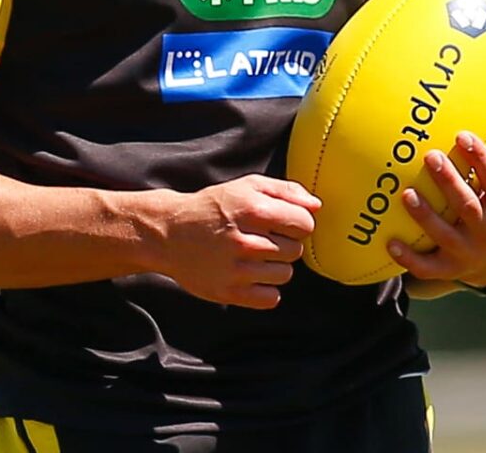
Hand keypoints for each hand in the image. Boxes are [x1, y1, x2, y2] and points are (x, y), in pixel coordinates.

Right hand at [151, 176, 320, 309]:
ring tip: (254, 257)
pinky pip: (271, 298)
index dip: (298, 223)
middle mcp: (245, 240)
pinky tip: (250, 275)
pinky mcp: (229, 292)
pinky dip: (265, 289)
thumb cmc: (213, 207)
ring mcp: (236, 269)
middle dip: (285, 244)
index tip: (283, 223)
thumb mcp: (246, 186)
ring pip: (285, 275)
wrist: (169, 233)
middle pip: (296, 251)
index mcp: (252, 210)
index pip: (304, 224)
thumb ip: (285, 190)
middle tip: (262, 239)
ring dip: (275, 267)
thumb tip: (316, 206)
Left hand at [390, 122, 485, 287]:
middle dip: (449, 182)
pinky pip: (427, 268)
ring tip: (406, 194)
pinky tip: (390, 243)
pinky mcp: (448, 269)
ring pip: (445, 236)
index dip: (481, 159)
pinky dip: (409, 258)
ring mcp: (468, 253)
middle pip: (468, 207)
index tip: (462, 135)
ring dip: (425, 217)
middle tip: (431, 156)